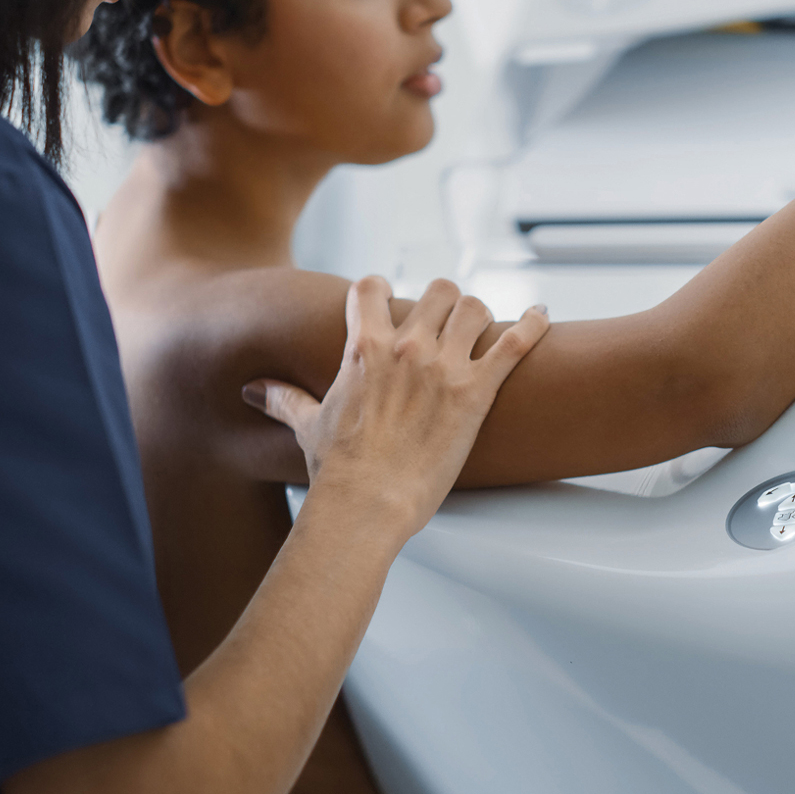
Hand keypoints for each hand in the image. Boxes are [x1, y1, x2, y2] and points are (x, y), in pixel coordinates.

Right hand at [241, 276, 549, 540]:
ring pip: (475, 307)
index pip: (371, 287)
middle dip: (442, 303)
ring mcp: (444, 366)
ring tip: (484, 331)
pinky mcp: (477, 392)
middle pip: (437, 290)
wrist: (367, 506)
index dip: (381, 291)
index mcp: (364, 348)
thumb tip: (253, 389)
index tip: (388, 302)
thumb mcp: (307, 426)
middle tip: (445, 325)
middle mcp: (406, 347)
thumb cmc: (337, 471)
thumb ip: (282, 398)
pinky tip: (541, 315)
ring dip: (480, 317)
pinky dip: (533, 323)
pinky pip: (516, 342)